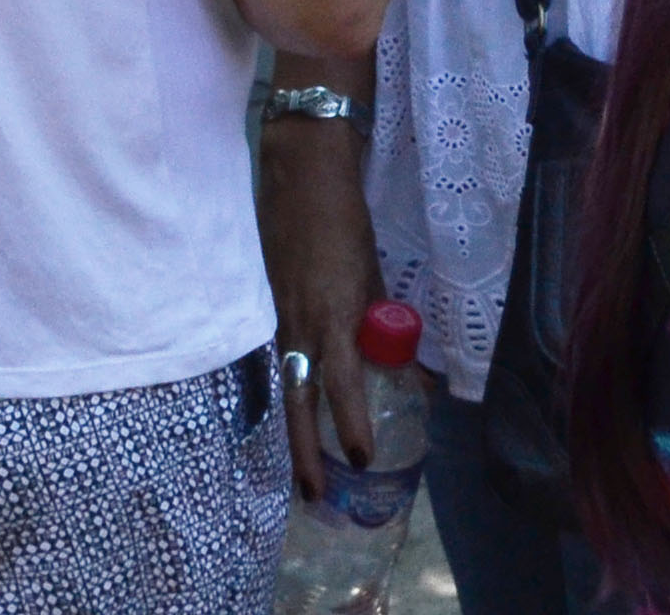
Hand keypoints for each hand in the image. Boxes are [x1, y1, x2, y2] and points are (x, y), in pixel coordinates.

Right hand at [258, 117, 387, 501]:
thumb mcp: (374, 277)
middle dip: (303, 452)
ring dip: (290, 430)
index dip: (351, 423)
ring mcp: (272, 316)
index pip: (344, 384)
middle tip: (313, 494)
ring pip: (280, 386)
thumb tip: (412, 376)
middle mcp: (299, 324)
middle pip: (298, 402)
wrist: (300, 175)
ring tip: (298, 469)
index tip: (361, 457)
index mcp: (335, 314)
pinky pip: (269, 358)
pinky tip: (283, 411)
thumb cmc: (346, 223)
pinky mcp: (258, 306)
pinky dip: (278, 389)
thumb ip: (383, 328)